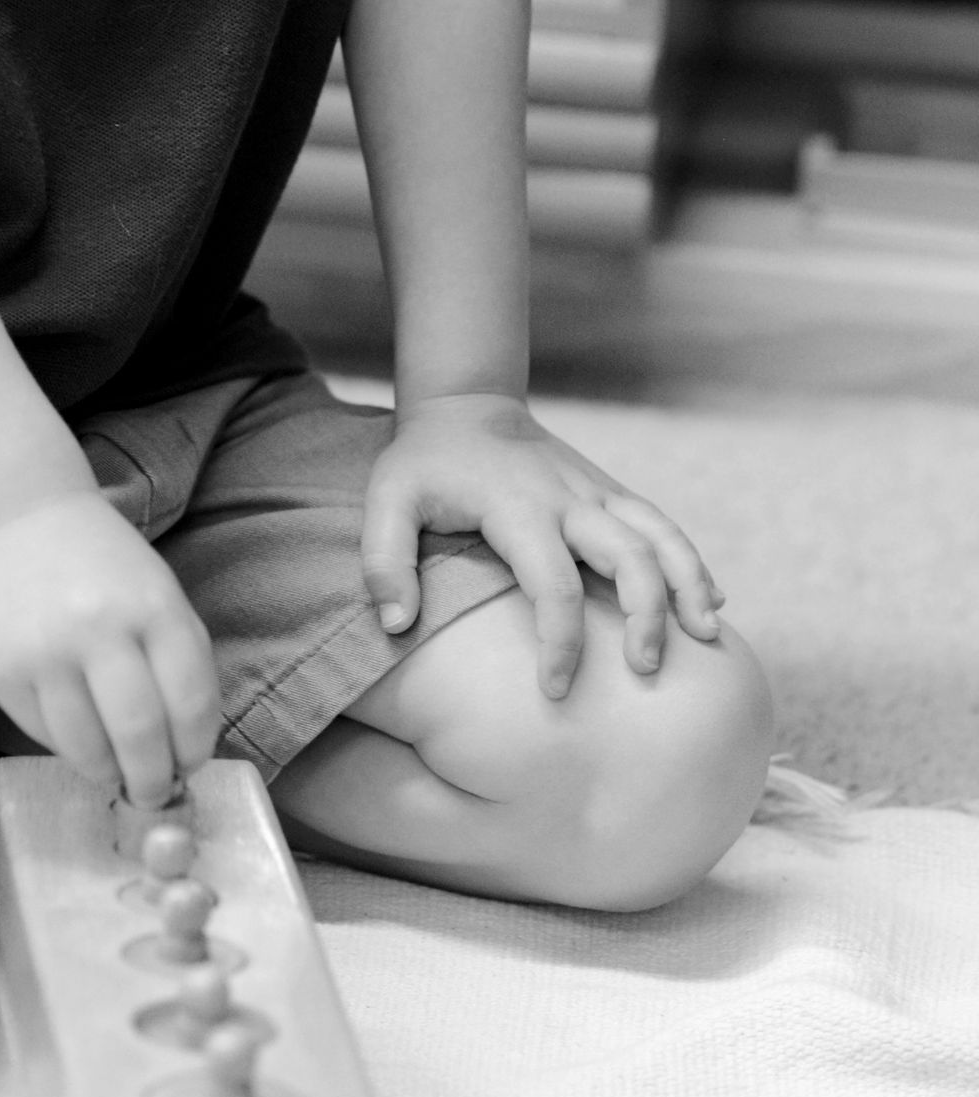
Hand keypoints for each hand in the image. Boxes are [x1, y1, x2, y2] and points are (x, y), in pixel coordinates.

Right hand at [0, 492, 221, 803]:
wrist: (22, 524)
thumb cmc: (107, 569)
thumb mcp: (161, 596)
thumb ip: (181, 666)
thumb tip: (185, 755)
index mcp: (153, 606)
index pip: (190, 703)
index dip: (196, 749)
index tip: (191, 764)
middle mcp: (97, 627)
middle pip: (140, 735)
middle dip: (154, 781)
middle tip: (155, 792)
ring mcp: (44, 651)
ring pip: (88, 750)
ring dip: (111, 775)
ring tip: (118, 772)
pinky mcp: (1, 673)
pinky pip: (44, 737)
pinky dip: (70, 750)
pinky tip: (81, 735)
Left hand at [363, 393, 724, 699]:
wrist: (466, 404)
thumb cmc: (425, 464)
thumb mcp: (387, 500)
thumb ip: (384, 561)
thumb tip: (396, 626)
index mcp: (517, 508)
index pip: (553, 584)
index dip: (560, 643)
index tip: (555, 692)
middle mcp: (568, 498)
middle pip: (628, 555)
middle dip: (646, 615)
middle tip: (646, 672)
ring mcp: (596, 491)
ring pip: (660, 534)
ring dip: (689, 582)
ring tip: (708, 636)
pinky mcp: (610, 490)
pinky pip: (662, 524)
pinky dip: (692, 561)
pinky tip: (711, 601)